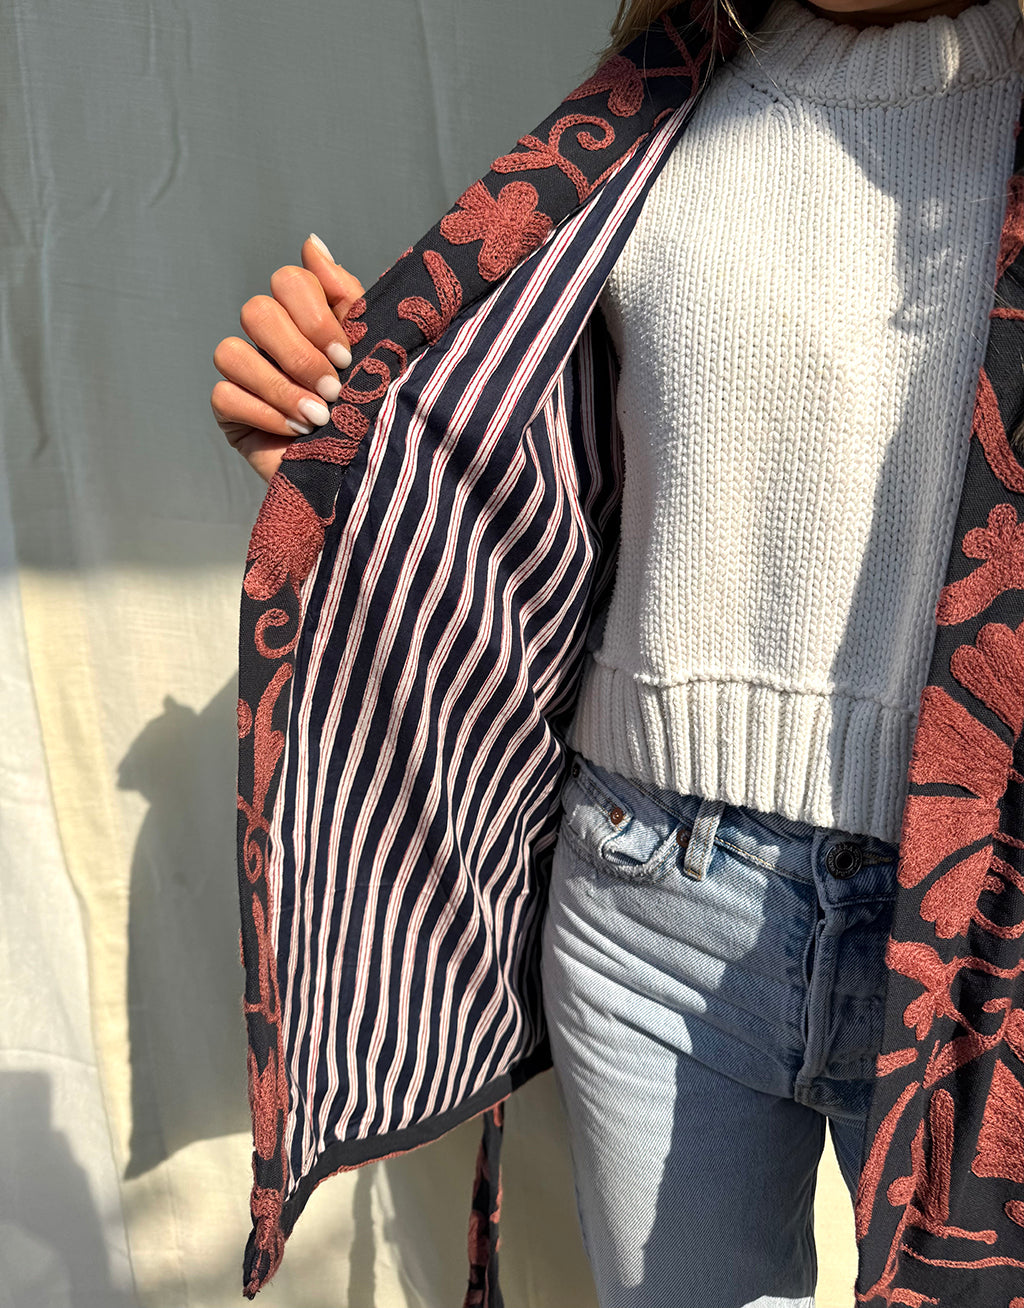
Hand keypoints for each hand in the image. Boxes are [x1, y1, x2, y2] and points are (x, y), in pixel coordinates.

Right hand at [212, 234, 364, 482]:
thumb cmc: (371, 410)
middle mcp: (269, 338)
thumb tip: (311, 243)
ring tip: (317, 419)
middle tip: (333, 391)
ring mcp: (246, 372)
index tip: (346, 355)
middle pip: (255, 312)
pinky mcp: (230, 410)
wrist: (365, 474)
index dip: (313, 315)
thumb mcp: (371, 350)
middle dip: (298, 355)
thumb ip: (346, 296)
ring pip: (231, 352)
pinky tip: (295, 434)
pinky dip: (264, 414)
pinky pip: (225, 395)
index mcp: (305, 316)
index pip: (288, 281)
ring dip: (280, 388)